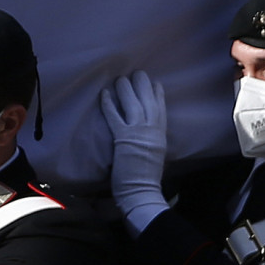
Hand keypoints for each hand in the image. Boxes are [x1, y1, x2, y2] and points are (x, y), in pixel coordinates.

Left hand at [100, 71, 169, 235]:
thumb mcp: (155, 156)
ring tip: (120, 78)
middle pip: (148, 102)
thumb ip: (152, 142)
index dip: (157, 95)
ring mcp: (138, 134)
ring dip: (126, 90)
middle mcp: (152, 131)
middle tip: (137, 73)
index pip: (161, 110)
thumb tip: (147, 137)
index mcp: (161, 136)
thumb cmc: (147, 180)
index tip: (155, 83)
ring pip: (133, 105)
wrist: (142, 192)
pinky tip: (104, 94)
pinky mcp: (123, 139)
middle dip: (143, 85)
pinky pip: (114, 116)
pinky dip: (108, 104)